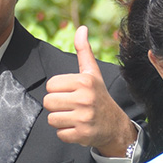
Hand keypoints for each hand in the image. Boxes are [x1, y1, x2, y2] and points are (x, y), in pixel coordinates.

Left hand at [43, 25, 137, 157]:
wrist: (114, 125)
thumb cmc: (98, 96)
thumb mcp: (92, 73)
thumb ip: (84, 51)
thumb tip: (81, 28)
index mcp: (84, 81)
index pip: (50, 85)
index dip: (57, 90)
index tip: (71, 93)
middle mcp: (85, 99)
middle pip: (48, 102)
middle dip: (56, 105)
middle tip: (71, 106)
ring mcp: (84, 118)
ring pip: (51, 119)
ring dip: (60, 120)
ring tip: (74, 116)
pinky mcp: (82, 135)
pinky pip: (59, 134)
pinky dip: (66, 133)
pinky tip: (78, 128)